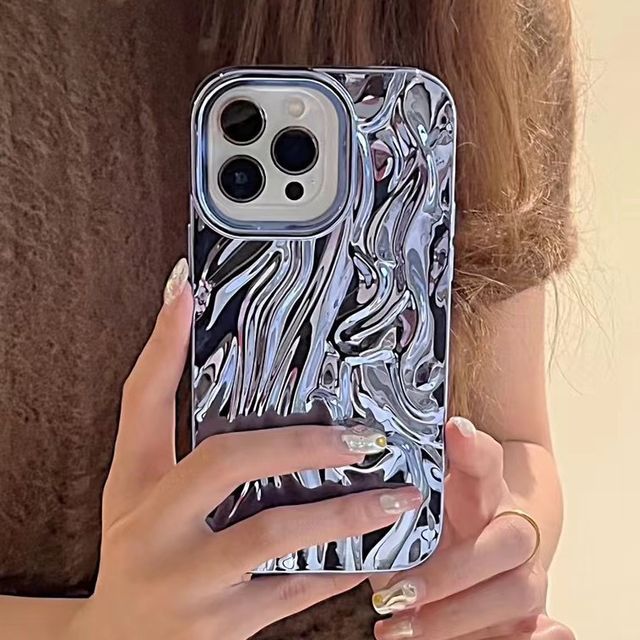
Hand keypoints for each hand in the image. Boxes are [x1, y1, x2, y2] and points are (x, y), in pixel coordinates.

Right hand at [65, 259, 421, 639]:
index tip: (187, 289)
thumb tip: (183, 329)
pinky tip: (376, 552)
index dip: (162, 346)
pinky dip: (337, 570)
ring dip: (344, 514)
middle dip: (301, 442)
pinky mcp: (222, 630)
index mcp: (136, 485)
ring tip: (398, 496)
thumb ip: (161, 421)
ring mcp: (189, 584)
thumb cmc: (135, 546)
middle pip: (227, 462)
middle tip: (363, 435)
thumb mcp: (136, 487)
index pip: (142, 402)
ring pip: (274, 536)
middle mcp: (156, 530)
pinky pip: (292, 594)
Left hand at [370, 418, 574, 639]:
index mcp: (479, 487)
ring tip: (402, 626)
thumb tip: (359, 520)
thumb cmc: (432, 521)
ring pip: (519, 589)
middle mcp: (508, 521)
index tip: (455, 430)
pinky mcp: (530, 605)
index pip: (484, 459)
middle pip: (509, 537)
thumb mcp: (410, 506)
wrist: (479, 539)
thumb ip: (393, 508)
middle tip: (399, 591)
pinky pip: (536, 626)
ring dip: (460, 615)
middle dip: (452, 571)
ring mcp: (524, 564)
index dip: (473, 447)